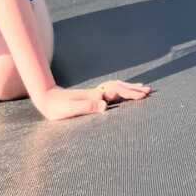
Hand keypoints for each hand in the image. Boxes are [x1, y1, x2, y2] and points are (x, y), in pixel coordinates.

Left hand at [35, 80, 152, 120]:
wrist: (46, 98)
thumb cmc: (56, 107)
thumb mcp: (69, 109)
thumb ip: (87, 106)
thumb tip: (104, 105)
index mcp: (94, 96)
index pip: (116, 91)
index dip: (130, 93)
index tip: (142, 95)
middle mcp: (96, 93)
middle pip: (119, 87)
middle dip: (134, 89)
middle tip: (150, 91)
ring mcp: (95, 94)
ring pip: (116, 89)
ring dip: (129, 89)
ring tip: (143, 90)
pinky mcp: (92, 98)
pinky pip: (111, 94)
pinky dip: (121, 92)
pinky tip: (125, 95)